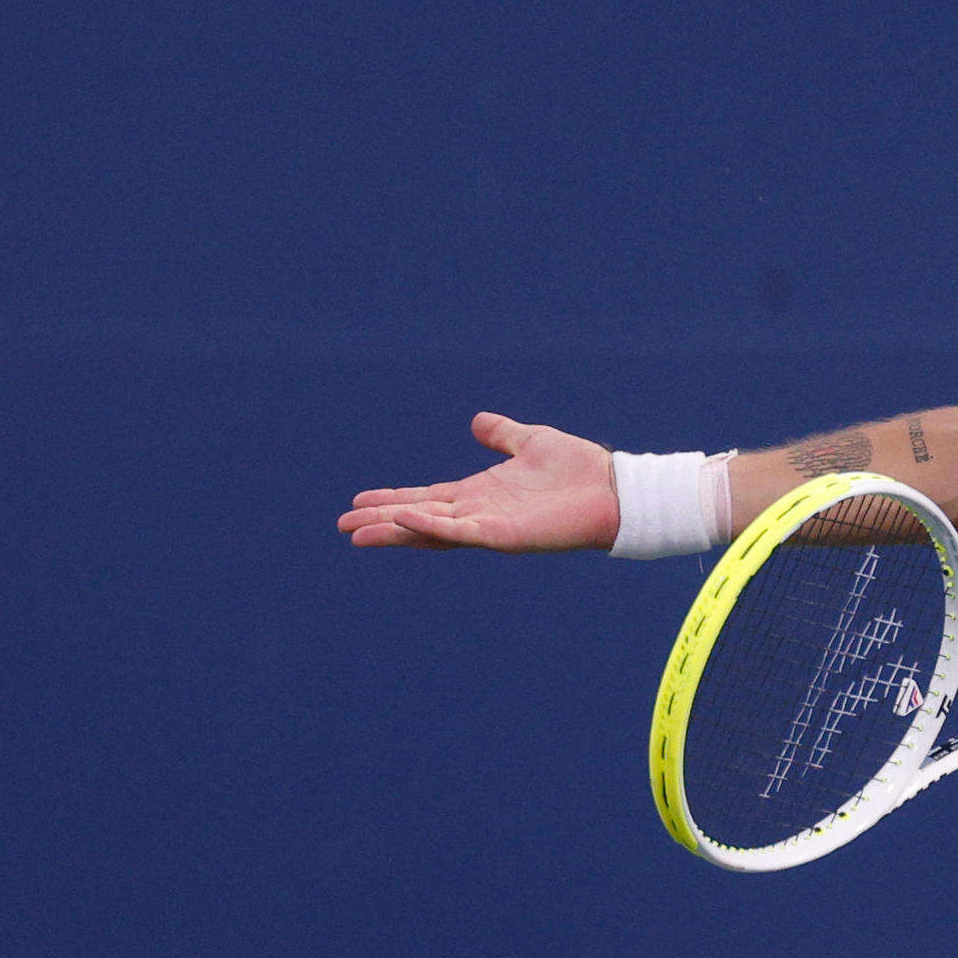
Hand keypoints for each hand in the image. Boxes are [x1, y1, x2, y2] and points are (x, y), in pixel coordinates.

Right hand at [337, 413, 619, 551]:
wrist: (612, 489)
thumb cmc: (577, 470)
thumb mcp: (530, 441)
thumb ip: (502, 435)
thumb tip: (478, 423)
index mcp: (480, 494)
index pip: (426, 499)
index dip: (393, 500)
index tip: (360, 501)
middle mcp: (479, 513)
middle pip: (419, 520)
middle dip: (382, 522)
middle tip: (344, 525)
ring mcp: (490, 527)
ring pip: (432, 531)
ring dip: (395, 530)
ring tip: (359, 532)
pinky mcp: (506, 535)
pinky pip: (462, 533)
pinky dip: (433, 526)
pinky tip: (406, 519)